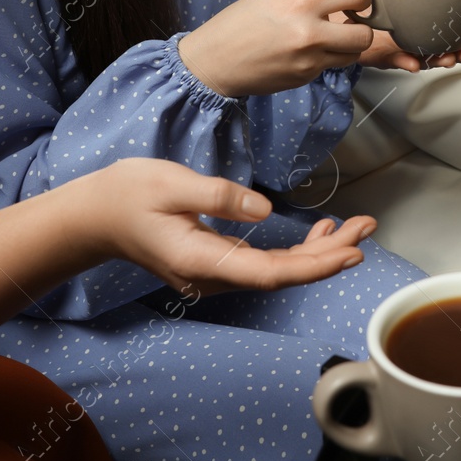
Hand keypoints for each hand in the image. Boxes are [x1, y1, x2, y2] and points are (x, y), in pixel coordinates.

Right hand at [80, 159, 371, 295]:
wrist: (93, 217)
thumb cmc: (128, 195)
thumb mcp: (171, 184)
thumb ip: (218, 197)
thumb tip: (264, 210)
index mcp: (203, 261)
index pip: (271, 272)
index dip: (315, 265)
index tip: (350, 252)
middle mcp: (213, 276)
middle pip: (283, 274)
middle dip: (330, 255)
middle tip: (368, 228)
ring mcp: (215, 274)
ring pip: (278, 270)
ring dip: (318, 252)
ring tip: (355, 227)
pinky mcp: (216, 263)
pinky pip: (265, 263)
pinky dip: (297, 250)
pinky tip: (321, 231)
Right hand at [179, 0, 374, 96]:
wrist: (214, 62)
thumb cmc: (239, 24)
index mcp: (301, 5)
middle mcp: (309, 35)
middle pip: (365, 34)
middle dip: (362, 26)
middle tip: (348, 19)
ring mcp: (309, 61)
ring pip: (353, 54)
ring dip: (348, 44)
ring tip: (329, 34)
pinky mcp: (305, 78)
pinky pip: (330, 66)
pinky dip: (326, 57)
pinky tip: (306, 49)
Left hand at [356, 29, 460, 71]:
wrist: (349, 30)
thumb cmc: (363, 10)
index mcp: (423, 21)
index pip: (451, 30)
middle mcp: (416, 35)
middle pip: (446, 47)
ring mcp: (403, 47)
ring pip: (428, 57)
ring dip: (440, 60)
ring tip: (449, 59)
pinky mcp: (385, 57)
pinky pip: (398, 62)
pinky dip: (407, 63)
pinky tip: (414, 63)